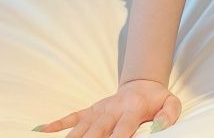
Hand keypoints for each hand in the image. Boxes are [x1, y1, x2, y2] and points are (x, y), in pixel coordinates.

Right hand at [31, 79, 181, 135]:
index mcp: (132, 109)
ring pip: (81, 127)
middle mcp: (112, 109)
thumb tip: (160, 128)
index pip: (122, 128)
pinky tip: (42, 131)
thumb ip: (169, 115)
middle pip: (97, 131)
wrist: (142, 83)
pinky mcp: (90, 110)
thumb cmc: (156, 100)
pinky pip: (72, 117)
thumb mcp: (171, 103)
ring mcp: (99, 109)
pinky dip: (57, 124)